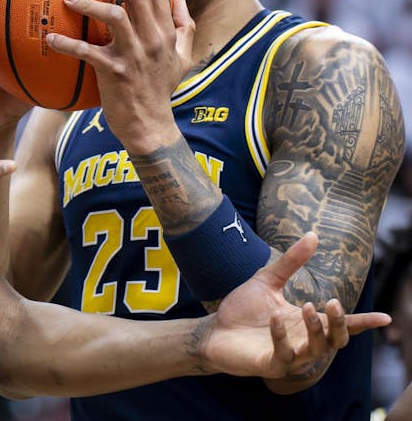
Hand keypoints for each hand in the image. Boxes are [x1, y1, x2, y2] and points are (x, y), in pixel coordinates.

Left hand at [44, 0, 194, 151]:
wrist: (151, 127)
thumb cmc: (161, 91)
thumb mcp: (182, 59)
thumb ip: (184, 28)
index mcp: (166, 32)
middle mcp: (154, 39)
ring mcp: (136, 56)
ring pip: (115, 18)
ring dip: (89, 4)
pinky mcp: (116, 73)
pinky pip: (89, 53)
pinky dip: (68, 45)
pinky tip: (49, 38)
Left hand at [197, 232, 390, 377]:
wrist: (214, 329)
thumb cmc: (243, 309)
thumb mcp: (267, 280)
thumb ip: (291, 262)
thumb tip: (313, 235)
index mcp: (307, 322)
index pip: (341, 325)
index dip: (363, 322)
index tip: (385, 317)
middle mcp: (303, 341)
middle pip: (336, 340)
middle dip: (340, 323)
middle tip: (332, 303)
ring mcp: (289, 355)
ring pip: (316, 350)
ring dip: (315, 329)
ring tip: (306, 306)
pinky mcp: (270, 364)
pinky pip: (284, 355)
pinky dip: (282, 337)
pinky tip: (275, 320)